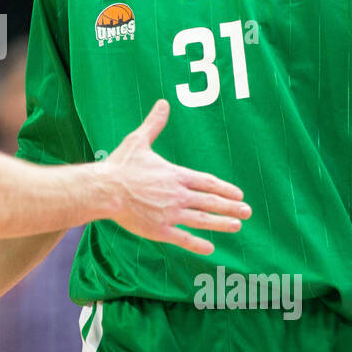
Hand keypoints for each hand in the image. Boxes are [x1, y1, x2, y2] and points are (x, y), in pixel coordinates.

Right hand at [102, 99, 249, 252]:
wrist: (105, 189)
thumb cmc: (120, 165)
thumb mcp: (139, 141)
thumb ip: (154, 124)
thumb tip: (163, 103)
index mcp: (176, 175)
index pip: (207, 182)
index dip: (224, 188)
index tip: (238, 194)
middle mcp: (178, 195)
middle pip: (210, 201)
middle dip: (230, 206)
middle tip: (247, 211)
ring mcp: (170, 213)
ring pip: (202, 220)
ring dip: (221, 223)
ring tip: (237, 225)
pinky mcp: (159, 229)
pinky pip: (183, 238)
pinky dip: (197, 244)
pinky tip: (210, 248)